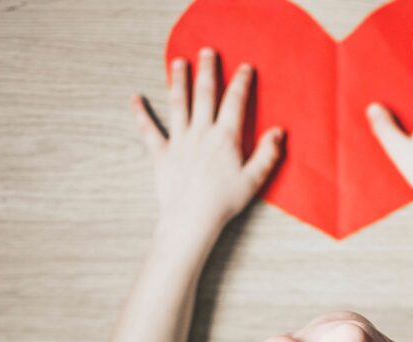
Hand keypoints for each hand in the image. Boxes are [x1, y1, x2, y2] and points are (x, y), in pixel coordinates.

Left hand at [131, 46, 284, 247]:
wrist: (192, 219)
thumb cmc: (224, 202)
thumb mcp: (254, 180)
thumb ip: (267, 154)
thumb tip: (278, 132)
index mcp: (225, 138)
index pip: (235, 102)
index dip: (241, 82)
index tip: (244, 68)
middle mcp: (201, 133)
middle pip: (204, 94)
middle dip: (207, 70)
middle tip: (207, 52)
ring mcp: (179, 141)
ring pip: (178, 104)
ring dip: (178, 81)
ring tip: (178, 62)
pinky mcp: (162, 154)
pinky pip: (149, 130)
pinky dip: (140, 114)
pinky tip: (134, 99)